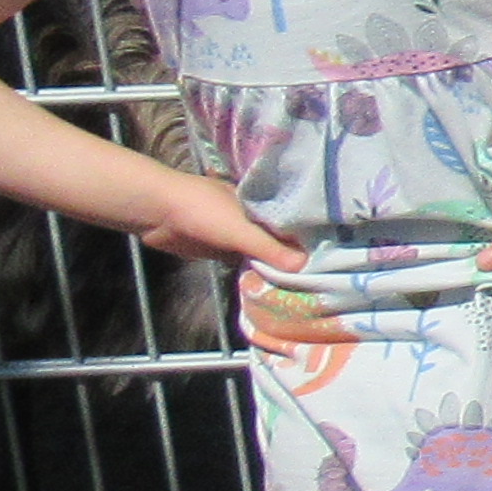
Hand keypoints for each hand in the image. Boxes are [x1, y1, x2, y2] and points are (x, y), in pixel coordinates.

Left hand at [132, 172, 307, 275]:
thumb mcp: (239, 230)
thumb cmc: (202, 210)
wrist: (157, 212)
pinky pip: (246, 260)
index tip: (334, 259)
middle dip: (296, 256)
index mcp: (263, 204)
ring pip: (264, 252)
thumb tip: (305, 267)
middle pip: (281, 239)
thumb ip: (268, 249)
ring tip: (304, 286)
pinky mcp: (223, 247)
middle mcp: (255, 217)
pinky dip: (255, 271)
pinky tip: (272, 285)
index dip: (313, 239)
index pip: (296, 223)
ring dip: (275, 266)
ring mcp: (238, 233)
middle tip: (322, 279)